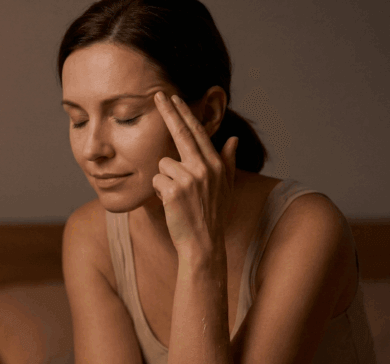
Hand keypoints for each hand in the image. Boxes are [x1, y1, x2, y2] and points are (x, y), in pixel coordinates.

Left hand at [152, 91, 238, 255]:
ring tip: (176, 197)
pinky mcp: (174, 190)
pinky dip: (159, 191)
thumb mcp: (225, 187)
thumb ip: (228, 161)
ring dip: (164, 179)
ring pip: (163, 164)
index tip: (174, 98)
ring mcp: (190, 178)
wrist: (203, 243)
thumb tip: (233, 139)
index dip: (184, 113)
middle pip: (182, 133)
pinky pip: (157, 180)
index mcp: (216, 164)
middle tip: (158, 94)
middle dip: (169, 112)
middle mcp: (205, 167)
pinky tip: (170, 204)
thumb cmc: (212, 215)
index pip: (198, 132)